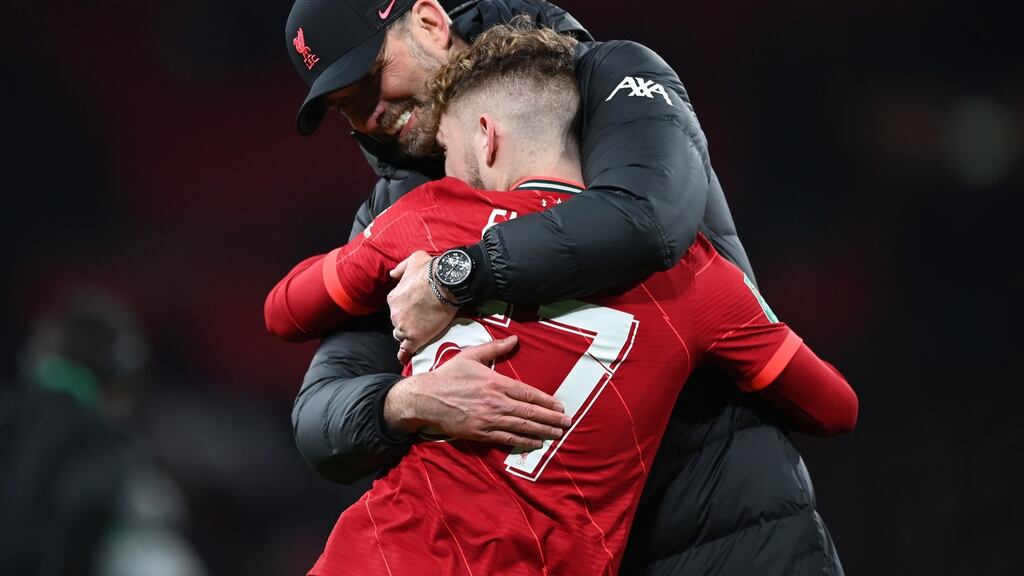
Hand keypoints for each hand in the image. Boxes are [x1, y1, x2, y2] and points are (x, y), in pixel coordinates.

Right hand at [384, 336, 571, 448]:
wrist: (426, 399)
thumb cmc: (448, 376)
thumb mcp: (470, 356)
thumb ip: (494, 348)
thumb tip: (514, 339)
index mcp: (495, 383)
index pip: (528, 394)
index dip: (546, 401)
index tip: (560, 406)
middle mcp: (495, 402)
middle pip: (530, 413)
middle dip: (551, 419)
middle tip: (567, 423)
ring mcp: (488, 420)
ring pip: (521, 428)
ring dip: (542, 432)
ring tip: (558, 434)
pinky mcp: (480, 433)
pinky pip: (507, 439)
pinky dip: (523, 442)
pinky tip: (536, 443)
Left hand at [388, 250, 457, 363]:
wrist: (446, 283)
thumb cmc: (431, 270)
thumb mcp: (414, 260)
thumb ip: (401, 268)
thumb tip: (392, 274)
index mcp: (394, 298)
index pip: (397, 308)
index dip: (407, 310)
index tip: (417, 309)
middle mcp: (394, 314)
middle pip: (399, 323)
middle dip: (408, 323)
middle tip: (423, 321)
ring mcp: (403, 327)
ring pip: (402, 335)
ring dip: (409, 336)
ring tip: (421, 336)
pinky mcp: (415, 338)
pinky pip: (406, 351)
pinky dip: (404, 355)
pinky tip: (405, 359)